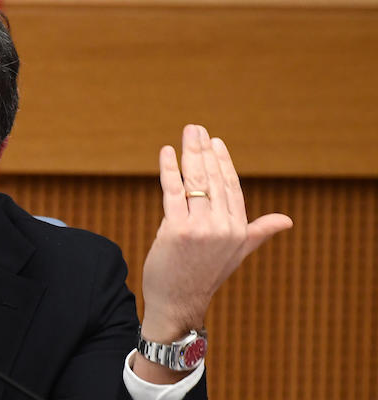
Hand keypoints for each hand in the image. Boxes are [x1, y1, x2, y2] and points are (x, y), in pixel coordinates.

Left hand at [141, 125, 292, 336]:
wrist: (179, 303)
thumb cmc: (204, 276)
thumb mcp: (237, 253)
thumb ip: (258, 231)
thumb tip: (287, 220)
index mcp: (238, 229)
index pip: (231, 186)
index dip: (223, 162)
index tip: (215, 142)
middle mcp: (223, 227)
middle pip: (213, 179)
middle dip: (204, 151)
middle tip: (196, 129)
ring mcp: (200, 228)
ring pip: (194, 182)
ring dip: (189, 154)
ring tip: (185, 134)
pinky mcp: (176, 230)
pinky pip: (172, 192)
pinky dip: (168, 170)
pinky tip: (166, 153)